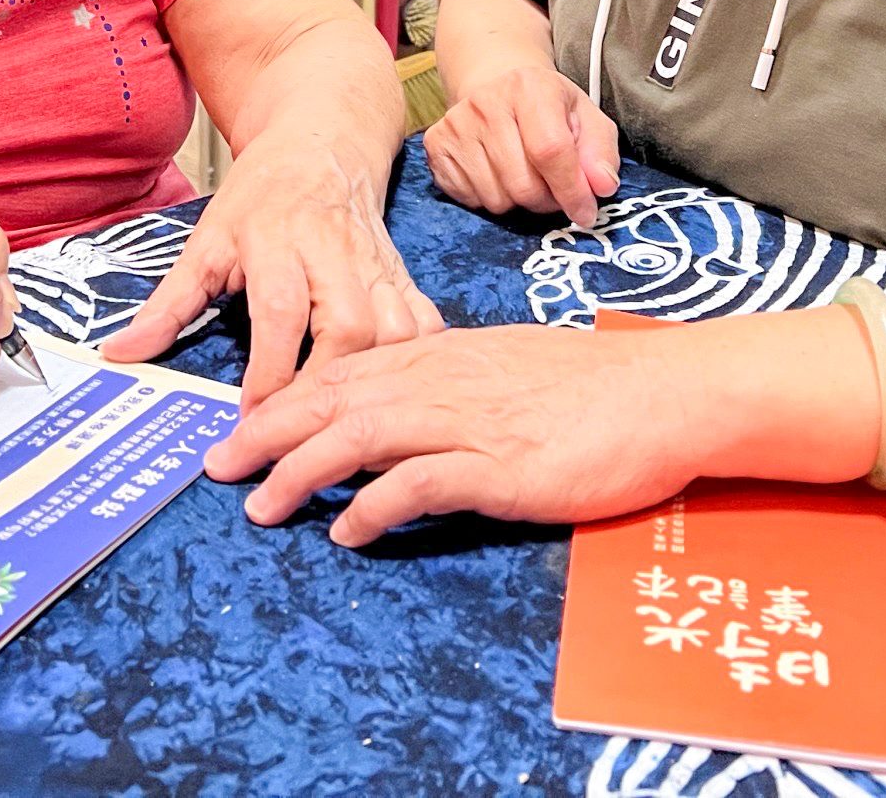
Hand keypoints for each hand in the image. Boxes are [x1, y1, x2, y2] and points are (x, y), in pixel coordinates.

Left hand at [102, 133, 444, 406]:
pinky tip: (392, 393)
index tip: (250, 418)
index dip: (268, 368)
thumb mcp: (206, 240)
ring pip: (394, 327)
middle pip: (348, 323)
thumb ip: (169, 303)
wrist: (322, 142)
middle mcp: (332, 251)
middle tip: (295, 434)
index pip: (279, 309)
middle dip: (325, 383)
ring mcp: (374, 264)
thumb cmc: (260, 196)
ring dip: (372, 379)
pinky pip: (423, 322)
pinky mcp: (401, 274)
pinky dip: (413, 361)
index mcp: (277, 239)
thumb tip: (119, 354)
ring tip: (339, 423)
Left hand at [203, 324, 715, 546]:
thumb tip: (406, 405)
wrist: (666, 394)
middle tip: (218, 463)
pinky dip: (373, 506)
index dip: (286, 397)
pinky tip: (347, 530)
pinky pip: (419, 483)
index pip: (344, 370)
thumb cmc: (596, 387)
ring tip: (260, 505)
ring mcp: (470, 422)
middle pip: (333, 397)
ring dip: (300, 471)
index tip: (243, 423)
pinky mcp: (500, 467)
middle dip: (268, 431)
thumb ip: (453, 383)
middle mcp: (444, 381)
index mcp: (444, 355)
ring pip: (360, 435)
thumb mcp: (508, 368)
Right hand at [425, 65, 619, 225]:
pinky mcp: (436, 145)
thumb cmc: (547, 107)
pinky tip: (497, 175)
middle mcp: (486, 102)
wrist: (495, 85)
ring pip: (496, 199)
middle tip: (553, 191)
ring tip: (524, 177)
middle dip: (546, 201)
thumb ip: (601, 152)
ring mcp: (456, 124)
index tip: (585, 213)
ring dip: (518, 202)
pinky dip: (489, 199)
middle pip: (522, 184)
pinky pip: (469, 199)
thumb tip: (602, 187)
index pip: (551, 151)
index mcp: (530, 87)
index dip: (572, 190)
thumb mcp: (585, 118)